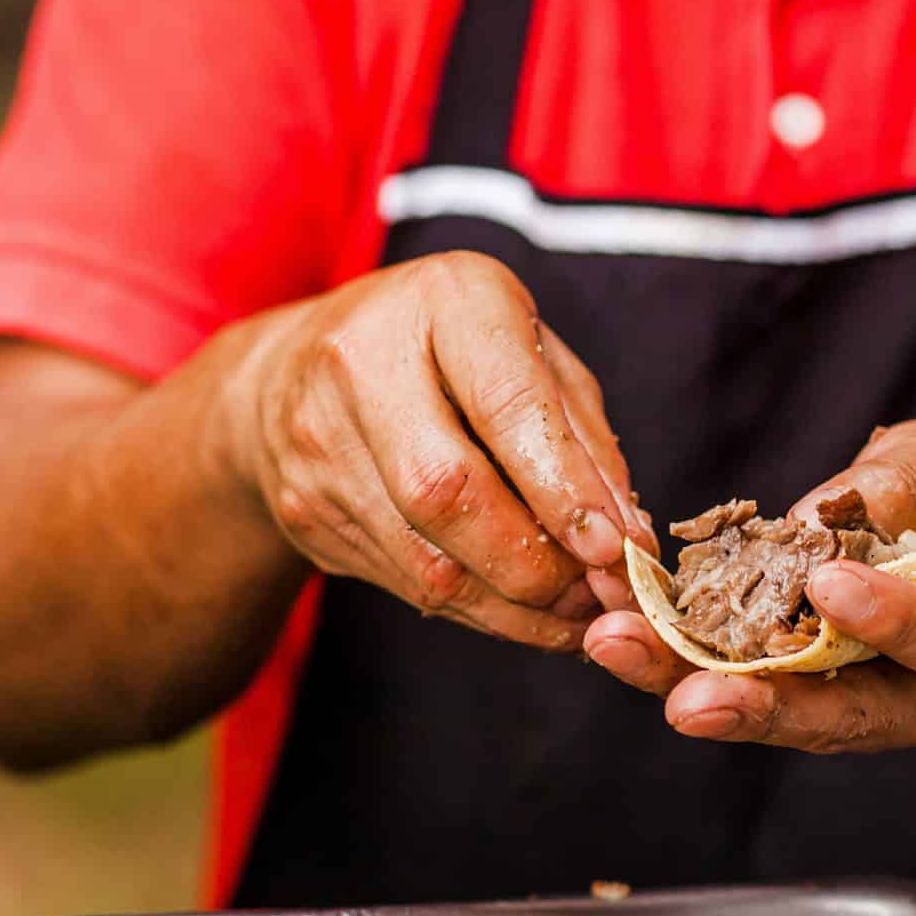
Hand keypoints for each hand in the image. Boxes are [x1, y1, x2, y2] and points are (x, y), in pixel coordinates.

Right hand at [222, 251, 655, 649]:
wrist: (288, 373)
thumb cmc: (442, 353)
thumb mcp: (527, 351)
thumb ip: (580, 433)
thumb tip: (626, 533)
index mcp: (443, 301)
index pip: (505, 404)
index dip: (564, 489)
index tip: (616, 547)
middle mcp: (362, 365)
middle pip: (449, 494)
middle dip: (540, 564)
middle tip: (602, 594)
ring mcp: (321, 446)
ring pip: (429, 563)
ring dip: (519, 606)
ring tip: (577, 615)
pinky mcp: (305, 514)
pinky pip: (409, 587)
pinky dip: (482, 613)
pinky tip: (525, 612)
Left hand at [586, 421, 915, 750]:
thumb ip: (910, 479)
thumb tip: (838, 504)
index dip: (893, 621)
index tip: (827, 588)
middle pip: (851, 717)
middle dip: (763, 706)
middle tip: (686, 697)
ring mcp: (877, 715)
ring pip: (790, 719)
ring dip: (698, 689)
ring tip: (621, 651)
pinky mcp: (819, 705)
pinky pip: (757, 695)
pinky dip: (687, 667)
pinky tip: (625, 637)